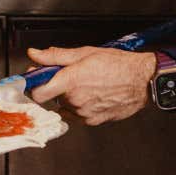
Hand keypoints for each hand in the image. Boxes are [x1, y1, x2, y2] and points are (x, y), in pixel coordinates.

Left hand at [27, 46, 156, 124]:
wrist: (142, 80)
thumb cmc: (117, 64)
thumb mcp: (84, 53)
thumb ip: (55, 56)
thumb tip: (35, 54)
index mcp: (70, 81)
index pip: (37, 92)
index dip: (34, 85)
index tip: (35, 79)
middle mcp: (75, 100)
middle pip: (52, 96)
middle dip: (56, 85)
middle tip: (70, 74)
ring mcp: (83, 113)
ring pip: (65, 105)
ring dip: (69, 95)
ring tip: (87, 83)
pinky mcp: (92, 121)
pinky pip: (77, 114)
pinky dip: (79, 105)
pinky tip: (92, 94)